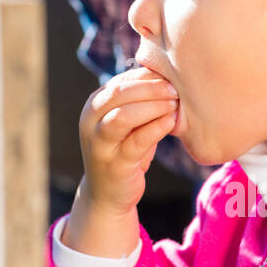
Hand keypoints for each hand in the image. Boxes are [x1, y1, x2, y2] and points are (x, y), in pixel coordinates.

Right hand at [64, 67, 176, 257]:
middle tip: (175, 89)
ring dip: (152, 107)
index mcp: (93, 106)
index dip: (146, 77)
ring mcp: (99, 144)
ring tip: (174, 104)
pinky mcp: (114, 164)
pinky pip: (136, 142)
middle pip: (119, 93)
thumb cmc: (124, 150)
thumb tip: (165, 73)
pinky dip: (155, 129)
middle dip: (150, 88)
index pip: (120, 81)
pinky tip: (170, 122)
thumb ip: (138, 100)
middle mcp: (90, 122)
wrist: (108, 194)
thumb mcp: (126, 122)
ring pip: (123, 116)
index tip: (170, 76)